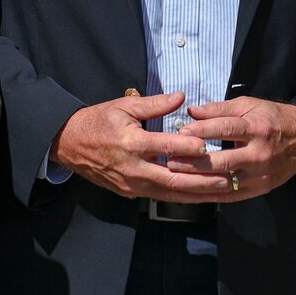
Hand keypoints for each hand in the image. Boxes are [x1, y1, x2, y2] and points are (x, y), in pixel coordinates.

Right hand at [50, 92, 236, 203]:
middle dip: (202, 180)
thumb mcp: (123, 106)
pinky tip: (199, 195)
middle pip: (173, 178)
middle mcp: (133, 167)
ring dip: (197, 193)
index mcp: (131, 142)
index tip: (209, 145)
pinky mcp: (130, 193)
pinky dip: (181, 196)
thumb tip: (182, 97)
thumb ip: (155, 104)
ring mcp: (131, 184)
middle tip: (226, 177)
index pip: (164, 147)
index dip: (187, 146)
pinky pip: (160, 197)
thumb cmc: (97, 121)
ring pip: (170, 193)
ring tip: (220, 190)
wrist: (69, 144)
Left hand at [168, 97, 295, 198]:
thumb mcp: (248, 105)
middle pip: (223, 161)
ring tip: (175, 177)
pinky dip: (210, 194)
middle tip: (170, 160)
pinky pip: (231, 195)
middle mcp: (260, 154)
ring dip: (197, 181)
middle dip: (194, 162)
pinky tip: (191, 192)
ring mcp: (260, 175)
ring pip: (224, 182)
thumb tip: (191, 112)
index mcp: (258, 129)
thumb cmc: (272, 119)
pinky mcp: (260, 189)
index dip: (202, 131)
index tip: (180, 131)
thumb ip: (219, 109)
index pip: (227, 130)